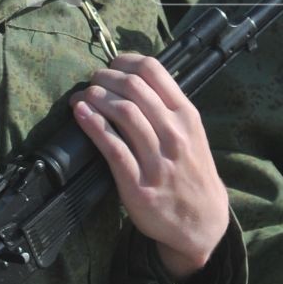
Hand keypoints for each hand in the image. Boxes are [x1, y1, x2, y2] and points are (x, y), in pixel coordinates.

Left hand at [72, 53, 229, 277]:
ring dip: (96, 98)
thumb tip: (130, 79)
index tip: (111, 65)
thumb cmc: (190, 172)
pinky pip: (113, 148)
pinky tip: (80, 115)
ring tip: (82, 96)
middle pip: (134, 88)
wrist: (202, 221)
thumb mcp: (191, 133)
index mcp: (186, 116)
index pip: (154, 71)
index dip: (125, 62)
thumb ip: (167, 108)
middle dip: (105, 78)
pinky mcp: (139, 184)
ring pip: (124, 113)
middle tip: (92, 81)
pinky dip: (93, 126)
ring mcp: (157, 160)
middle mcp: (174, 134)